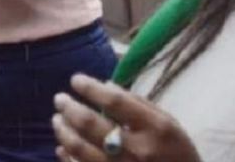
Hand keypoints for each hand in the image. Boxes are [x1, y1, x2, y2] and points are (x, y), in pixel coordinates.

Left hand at [53, 74, 201, 161]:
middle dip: (69, 108)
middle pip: (91, 124)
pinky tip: (62, 146)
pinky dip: (66, 156)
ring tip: (57, 120)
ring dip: (63, 130)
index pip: (115, 102)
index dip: (90, 88)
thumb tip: (105, 85)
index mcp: (155, 129)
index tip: (75, 80)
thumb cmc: (176, 152)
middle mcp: (138, 150)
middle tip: (59, 99)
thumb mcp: (168, 123)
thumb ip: (138, 103)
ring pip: (80, 148)